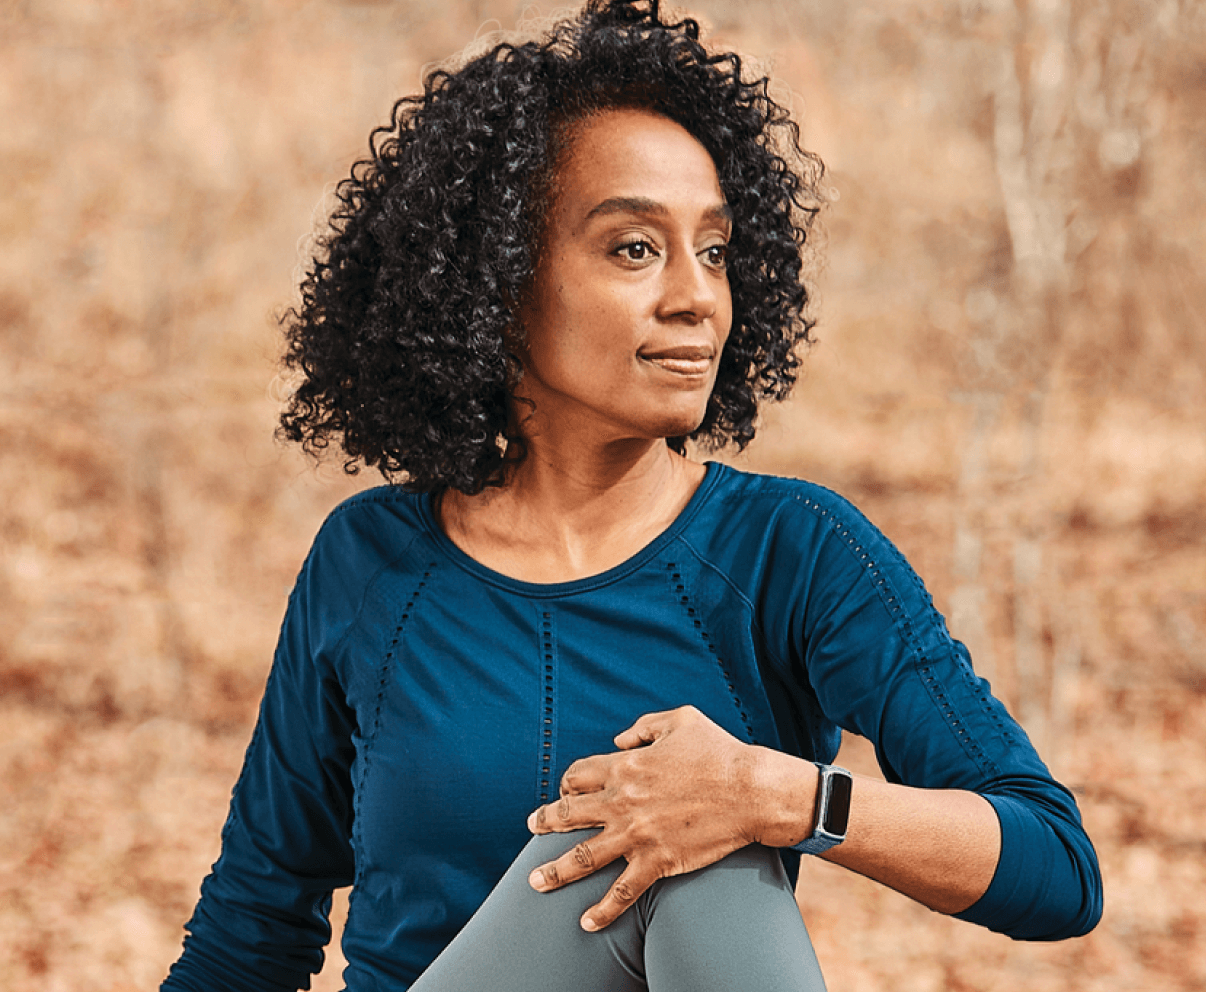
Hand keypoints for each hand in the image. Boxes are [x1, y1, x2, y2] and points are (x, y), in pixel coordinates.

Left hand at [525, 705, 811, 930]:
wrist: (750, 790)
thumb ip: (642, 727)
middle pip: (569, 814)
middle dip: (545, 821)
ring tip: (534, 882)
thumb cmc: (718, 751)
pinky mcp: (657, 861)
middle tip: (532, 827)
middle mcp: (622, 802)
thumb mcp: (679, 720)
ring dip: (555, 871)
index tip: (567, 790)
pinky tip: (587, 922)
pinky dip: (603, 909)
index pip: (578, 776)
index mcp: (625, 767)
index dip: (568, 782)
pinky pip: (622, 891)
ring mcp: (637, 834)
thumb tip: (618, 741)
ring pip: (584, 857)